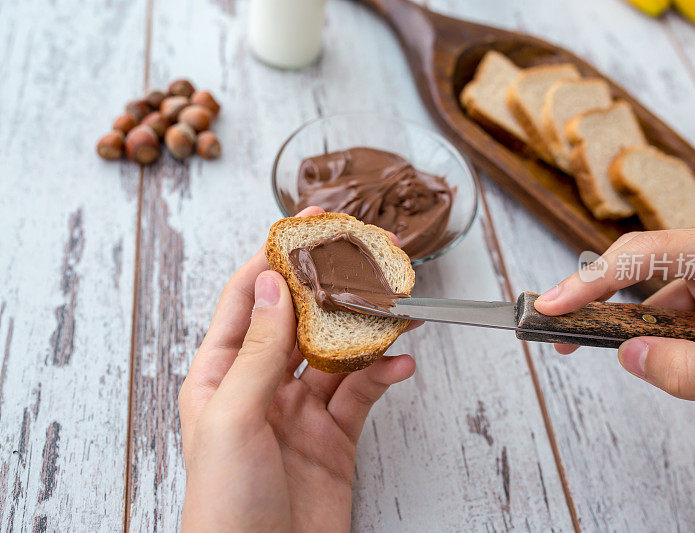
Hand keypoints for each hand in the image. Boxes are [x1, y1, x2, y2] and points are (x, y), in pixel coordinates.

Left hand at [179, 206, 416, 531]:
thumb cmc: (225, 507)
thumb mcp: (233, 419)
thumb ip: (257, 351)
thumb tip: (269, 283)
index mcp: (220, 375)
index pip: (248, 299)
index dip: (276, 258)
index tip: (308, 225)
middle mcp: (260, 386)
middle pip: (299, 319)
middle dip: (331, 287)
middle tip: (364, 256)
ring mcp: (299, 411)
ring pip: (337, 353)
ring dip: (367, 330)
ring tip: (397, 309)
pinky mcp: (334, 437)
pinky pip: (362, 393)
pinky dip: (383, 376)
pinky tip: (401, 365)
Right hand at [534, 223, 694, 431]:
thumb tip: (628, 357)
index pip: (655, 254)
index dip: (594, 278)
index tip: (552, 304)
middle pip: (651, 270)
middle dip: (601, 300)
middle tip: (558, 329)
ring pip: (664, 297)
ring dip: (636, 329)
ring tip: (597, 349)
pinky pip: (683, 316)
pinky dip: (663, 340)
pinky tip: (660, 360)